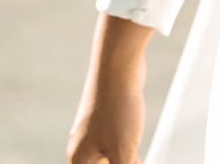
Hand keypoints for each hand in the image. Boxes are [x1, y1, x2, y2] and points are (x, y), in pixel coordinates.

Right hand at [67, 14, 153, 163]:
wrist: (117, 66)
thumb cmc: (116, 107)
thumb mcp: (124, 152)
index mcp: (80, 161)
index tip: (126, 161)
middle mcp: (83, 149)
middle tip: (134, 157)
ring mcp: (95, 135)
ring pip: (114, 162)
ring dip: (128, 162)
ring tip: (137, 154)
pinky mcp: (109, 124)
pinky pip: (119, 149)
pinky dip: (130, 155)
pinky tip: (140, 153)